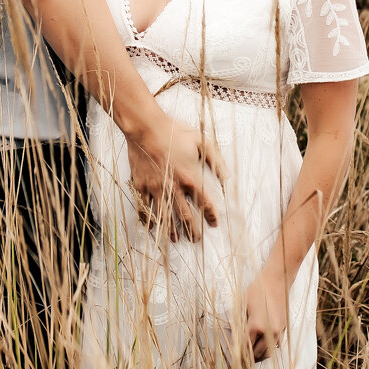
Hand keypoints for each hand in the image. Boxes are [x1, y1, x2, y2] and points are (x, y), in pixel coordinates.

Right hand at [127, 123, 221, 241]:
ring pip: (165, 215)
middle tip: (196, 239)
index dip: (211, 215)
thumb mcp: (202, 141)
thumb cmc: (174, 132)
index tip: (214, 224)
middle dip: (192, 230)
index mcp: (190, 178)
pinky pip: (144, 207)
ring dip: (171, 229)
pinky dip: (148, 219)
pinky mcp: (141, 185)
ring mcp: (156, 188)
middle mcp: (174, 188)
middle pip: (185, 215)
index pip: (204, 202)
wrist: (146, 128)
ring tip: (176, 239)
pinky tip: (151, 227)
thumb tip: (227, 176)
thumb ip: (216, 160)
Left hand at [243, 268, 288, 362]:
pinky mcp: (284, 328)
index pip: (245, 347)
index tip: (232, 361)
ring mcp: (278, 331)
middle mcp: (269, 332)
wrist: (277, 280)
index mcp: (256, 326)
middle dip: (248, 359)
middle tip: (240, 363)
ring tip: (251, 357)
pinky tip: (261, 346)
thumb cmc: (257, 289)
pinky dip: (268, 349)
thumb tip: (234, 336)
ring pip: (268, 352)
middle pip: (257, 354)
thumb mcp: (243, 304)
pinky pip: (276, 345)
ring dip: (259, 356)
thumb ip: (239, 322)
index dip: (237, 355)